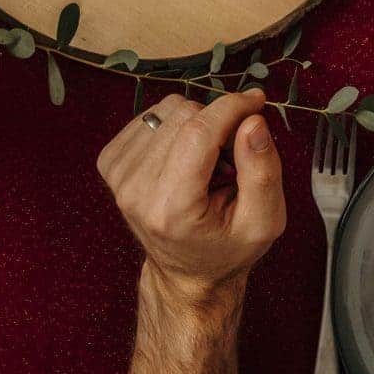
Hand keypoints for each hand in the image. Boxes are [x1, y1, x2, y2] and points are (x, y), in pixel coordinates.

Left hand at [97, 90, 284, 301]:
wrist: (186, 273)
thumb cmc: (226, 249)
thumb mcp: (263, 222)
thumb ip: (263, 171)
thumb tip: (252, 120)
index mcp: (171, 209)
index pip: (198, 133)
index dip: (232, 107)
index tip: (257, 100)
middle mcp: (135, 190)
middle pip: (185, 115)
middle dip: (218, 123)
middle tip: (232, 157)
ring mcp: (118, 175)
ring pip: (167, 110)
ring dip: (197, 125)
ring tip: (207, 162)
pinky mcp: (110, 161)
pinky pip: (151, 115)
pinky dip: (175, 128)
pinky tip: (184, 158)